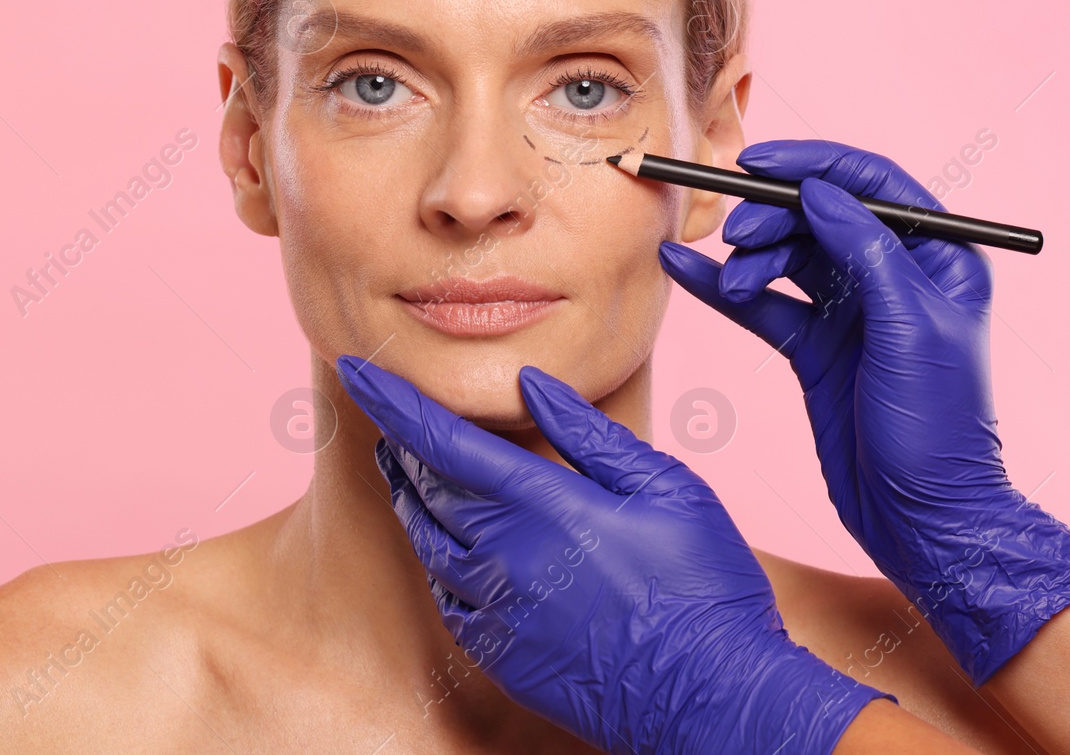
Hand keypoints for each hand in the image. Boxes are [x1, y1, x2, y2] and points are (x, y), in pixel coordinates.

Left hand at [334, 355, 894, 754]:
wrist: (714, 699)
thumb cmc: (703, 585)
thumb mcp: (665, 487)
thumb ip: (589, 434)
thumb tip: (530, 384)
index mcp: (543, 505)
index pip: (442, 441)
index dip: (393, 401)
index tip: (355, 369)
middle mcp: (505, 557)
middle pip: (427, 489)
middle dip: (402, 447)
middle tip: (388, 418)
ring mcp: (498, 613)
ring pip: (429, 543)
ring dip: (411, 500)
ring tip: (405, 473)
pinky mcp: (502, 657)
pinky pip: (448, 600)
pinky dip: (437, 563)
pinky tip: (445, 550)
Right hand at [656, 139, 1069, 685]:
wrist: (922, 519)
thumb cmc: (940, 428)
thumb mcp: (910, 328)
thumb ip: (866, 252)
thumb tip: (821, 192)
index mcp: (939, 258)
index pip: (872, 185)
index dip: (815, 165)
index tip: (758, 162)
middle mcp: (894, 276)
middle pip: (820, 217)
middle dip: (773, 217)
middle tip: (738, 234)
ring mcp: (851, 312)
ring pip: (787, 257)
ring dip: (749, 259)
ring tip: (732, 278)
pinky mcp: (815, 348)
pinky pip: (763, 304)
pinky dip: (724, 288)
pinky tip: (683, 270)